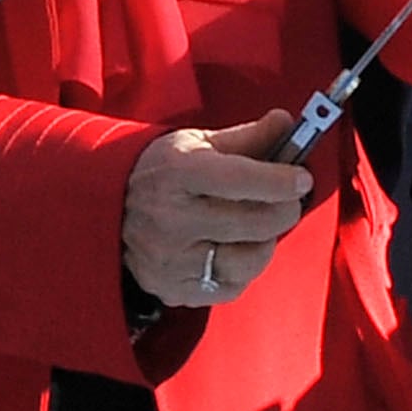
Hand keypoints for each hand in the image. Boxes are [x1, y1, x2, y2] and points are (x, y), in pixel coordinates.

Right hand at [124, 109, 308, 309]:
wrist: (109, 208)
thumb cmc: (164, 171)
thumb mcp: (197, 144)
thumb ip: (246, 137)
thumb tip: (287, 122)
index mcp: (178, 173)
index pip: (241, 179)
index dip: (280, 180)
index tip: (302, 178)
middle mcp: (172, 219)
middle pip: (254, 222)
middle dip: (284, 210)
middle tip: (289, 201)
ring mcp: (171, 259)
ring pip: (248, 261)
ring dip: (265, 242)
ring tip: (258, 226)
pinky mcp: (173, 288)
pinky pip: (231, 287)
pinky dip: (243, 269)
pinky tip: (233, 249)